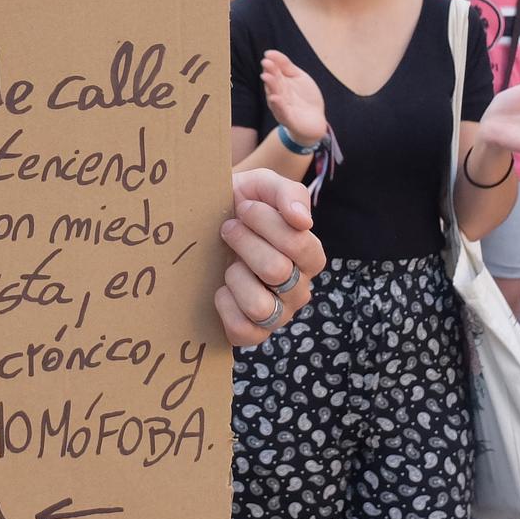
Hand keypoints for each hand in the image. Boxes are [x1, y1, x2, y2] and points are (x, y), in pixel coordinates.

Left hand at [216, 169, 325, 347]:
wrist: (209, 221)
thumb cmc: (243, 205)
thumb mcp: (264, 185)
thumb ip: (289, 193)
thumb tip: (302, 221)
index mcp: (310, 256)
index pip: (298, 243)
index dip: (264, 221)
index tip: (244, 207)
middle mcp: (299, 289)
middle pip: (276, 271)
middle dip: (244, 243)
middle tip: (229, 229)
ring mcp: (278, 315)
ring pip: (259, 306)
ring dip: (235, 276)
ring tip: (229, 263)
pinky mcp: (253, 333)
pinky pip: (242, 330)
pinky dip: (225, 306)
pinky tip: (221, 288)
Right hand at [260, 50, 326, 144]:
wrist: (315, 121)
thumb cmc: (305, 97)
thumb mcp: (299, 77)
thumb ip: (287, 66)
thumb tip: (271, 53)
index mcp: (280, 84)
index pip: (275, 72)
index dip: (272, 64)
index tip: (268, 55)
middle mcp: (278, 95)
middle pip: (273, 83)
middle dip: (270, 73)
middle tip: (266, 63)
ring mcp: (282, 107)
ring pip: (275, 96)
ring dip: (271, 87)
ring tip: (267, 77)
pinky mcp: (288, 120)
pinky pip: (282, 112)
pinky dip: (278, 106)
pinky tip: (275, 98)